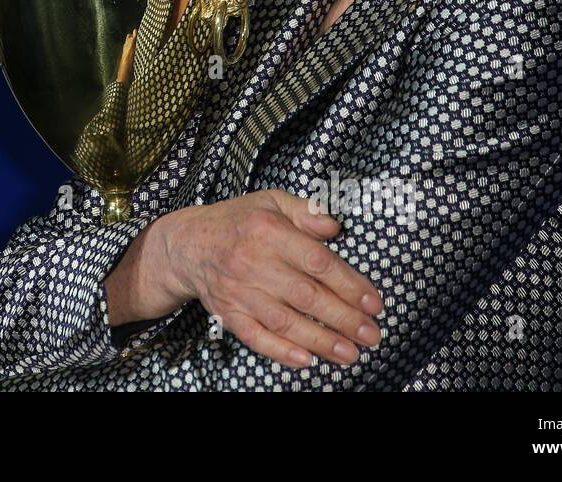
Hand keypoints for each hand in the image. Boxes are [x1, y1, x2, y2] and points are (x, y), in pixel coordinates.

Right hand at [155, 190, 383, 367]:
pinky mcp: (228, 313)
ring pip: (284, 322)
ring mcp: (239, 291)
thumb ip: (306, 211)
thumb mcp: (271, 201)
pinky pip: (255, 337)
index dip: (349, 284)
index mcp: (268, 231)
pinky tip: (306, 360)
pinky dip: (280, 351)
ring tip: (351, 353)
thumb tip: (334, 227)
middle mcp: (253, 262)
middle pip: (306, 296)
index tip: (373, 303)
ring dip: (321, 341)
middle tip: (371, 334)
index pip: (316, 261)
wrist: (188, 244)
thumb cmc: (237, 221)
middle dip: (343, 318)